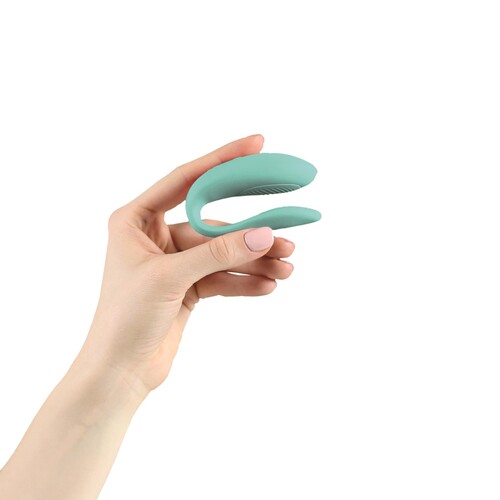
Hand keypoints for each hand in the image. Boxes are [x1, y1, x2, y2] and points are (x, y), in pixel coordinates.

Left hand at [80, 135, 294, 394]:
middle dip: (249, 233)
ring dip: (253, 261)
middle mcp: (155, 236)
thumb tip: (263, 234)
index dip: (223, 161)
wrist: (120, 372)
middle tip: (285, 235)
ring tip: (286, 268)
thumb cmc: (125, 320)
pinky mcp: (187, 286)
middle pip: (212, 224)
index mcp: (136, 220)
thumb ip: (218, 254)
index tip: (256, 144)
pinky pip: (222, 277)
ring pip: (222, 253)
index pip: (186, 180)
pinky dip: (244, 282)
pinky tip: (269, 285)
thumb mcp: (171, 278)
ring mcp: (174, 262)